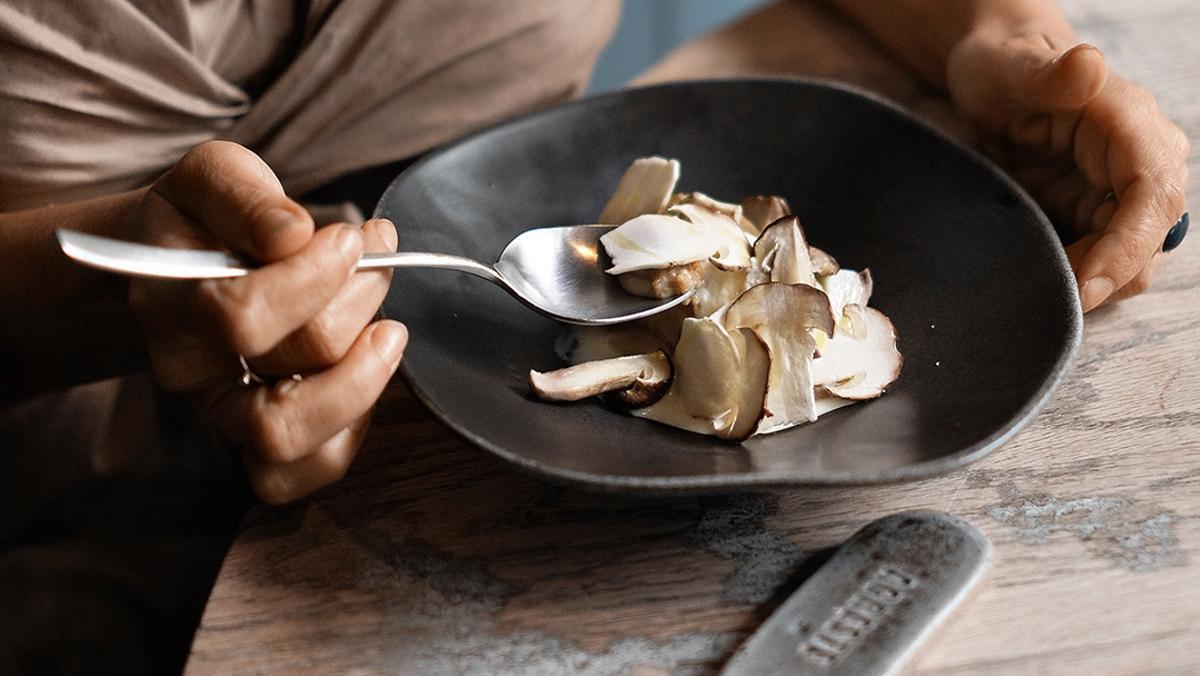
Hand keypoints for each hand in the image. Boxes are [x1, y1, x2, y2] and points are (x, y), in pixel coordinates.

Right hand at [128, 141, 404, 502]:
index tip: (351, 238)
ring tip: (388, 331)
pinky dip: (352, 431)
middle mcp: (189, 368)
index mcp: (169, 299)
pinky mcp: (258, 444)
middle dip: (357, 306)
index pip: (243, 316)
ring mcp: (222, 413)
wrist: (174, 263)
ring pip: (289, 439)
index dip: (315, 276)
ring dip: (362, 380)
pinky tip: (366, 372)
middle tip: (375, 265)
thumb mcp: (215, 177)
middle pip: (292, 365)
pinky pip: (305, 471)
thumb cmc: (204, 220)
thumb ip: (246, 197)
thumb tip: (291, 234)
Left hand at [947, 28, 1189, 310]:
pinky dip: (1074, 277)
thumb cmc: (1000, 65)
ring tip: (1032, 277)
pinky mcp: (1099, 214)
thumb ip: (1047, 74)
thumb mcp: (1009, 64)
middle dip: (1103, 276)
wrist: (991, 76)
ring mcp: (1121, 192)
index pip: (1153, 196)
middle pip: (1148, 241)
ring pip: (1130, 261)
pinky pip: (1103, 262)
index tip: (1086, 285)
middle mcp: (1140, 161)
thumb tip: (1089, 66)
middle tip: (1043, 291)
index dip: (1126, 248)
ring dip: (1087, 281)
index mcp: (1130, 123)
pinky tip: (1035, 273)